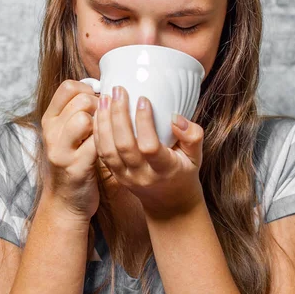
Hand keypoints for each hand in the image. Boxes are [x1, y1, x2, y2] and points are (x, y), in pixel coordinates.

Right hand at [40, 80, 99, 222]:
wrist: (67, 200)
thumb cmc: (75, 159)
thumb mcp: (68, 132)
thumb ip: (79, 110)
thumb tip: (105, 87)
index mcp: (50, 119)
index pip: (68, 87)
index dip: (88, 89)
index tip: (98, 101)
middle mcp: (51, 132)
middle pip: (81, 101)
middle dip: (101, 106)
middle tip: (106, 120)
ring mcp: (61, 150)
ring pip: (85, 119)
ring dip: (103, 123)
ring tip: (106, 134)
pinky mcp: (75, 167)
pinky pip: (96, 143)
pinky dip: (107, 142)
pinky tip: (111, 148)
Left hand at [93, 86, 204, 218]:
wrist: (169, 202)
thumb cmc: (183, 172)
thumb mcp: (196, 156)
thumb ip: (193, 136)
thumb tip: (176, 118)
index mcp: (164, 169)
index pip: (149, 146)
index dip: (144, 122)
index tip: (143, 99)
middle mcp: (141, 175)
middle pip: (124, 145)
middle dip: (118, 115)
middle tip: (119, 91)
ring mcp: (125, 176)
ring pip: (108, 149)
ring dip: (104, 122)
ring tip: (105, 98)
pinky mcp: (114, 174)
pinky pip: (101, 152)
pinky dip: (98, 132)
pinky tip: (99, 113)